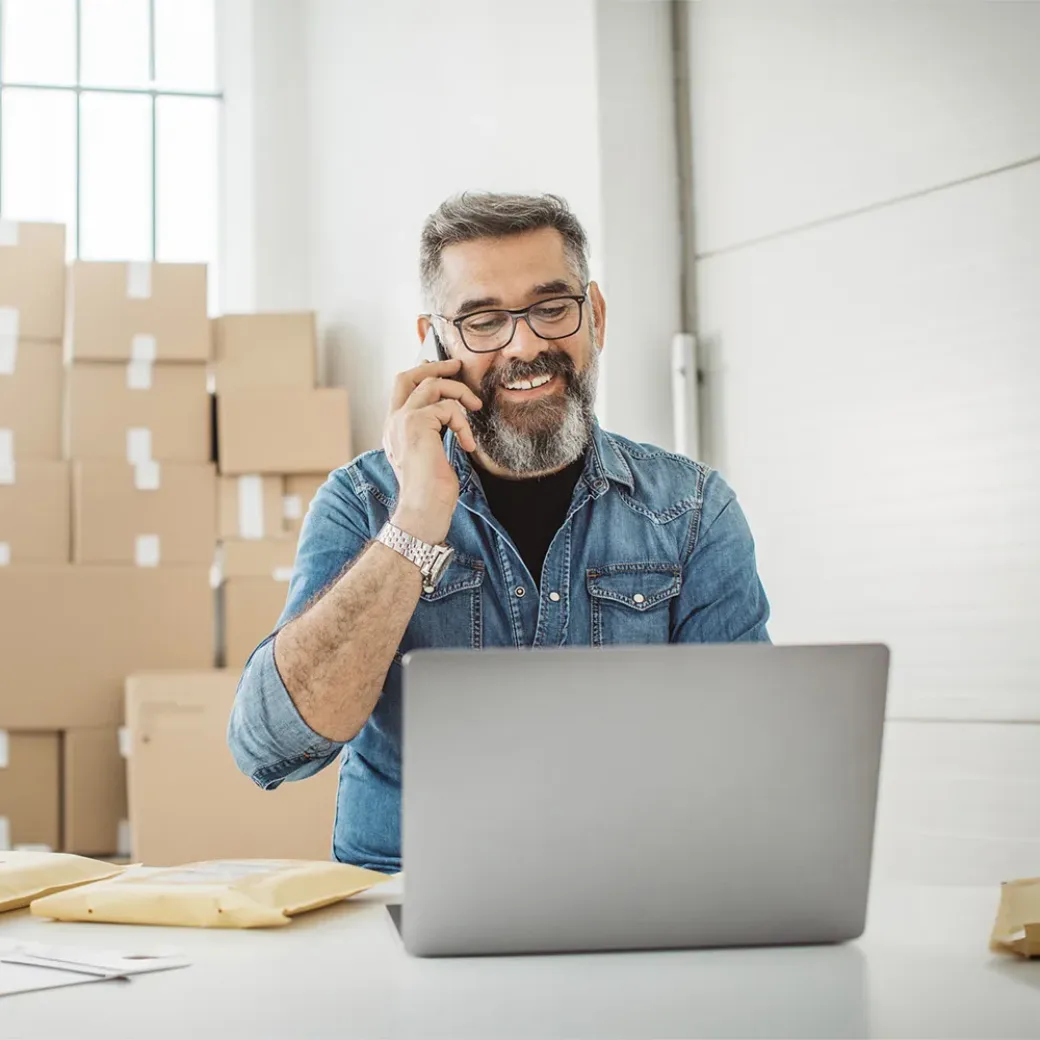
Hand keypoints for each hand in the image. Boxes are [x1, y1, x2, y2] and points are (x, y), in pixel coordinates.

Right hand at [382, 358, 482, 543]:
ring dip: (460, 393)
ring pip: (432, 386)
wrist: (423, 509)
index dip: (421, 373)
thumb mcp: (431, 454)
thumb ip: (432, 432)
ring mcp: (402, 421)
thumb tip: (450, 414)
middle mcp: (393, 422)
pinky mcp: (417, 424)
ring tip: (475, 408)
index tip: (443, 369)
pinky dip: (463, 424)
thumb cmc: (431, 490)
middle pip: (408, 376)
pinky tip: (467, 444)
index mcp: (394, 429)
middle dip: (435, 367)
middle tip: (457, 366)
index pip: (401, 389)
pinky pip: (447, 408)